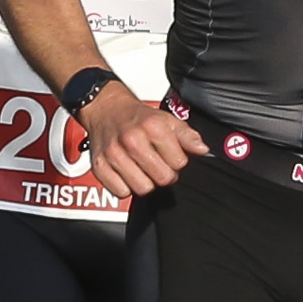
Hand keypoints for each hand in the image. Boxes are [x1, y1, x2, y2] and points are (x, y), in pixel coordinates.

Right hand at [80, 90, 199, 196]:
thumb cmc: (137, 116)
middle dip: (164, 174)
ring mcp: (114, 154)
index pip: (179, 163)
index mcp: (152, 127)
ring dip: (145, 182)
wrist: (106, 109)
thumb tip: (202, 149)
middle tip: (158, 164)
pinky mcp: (100, 167)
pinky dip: (126, 187)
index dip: (177, 162)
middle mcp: (132, 140)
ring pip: (142, 188)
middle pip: (162, 178)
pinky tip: (127, 172)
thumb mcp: (166, 119)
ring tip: (142, 168)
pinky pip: (121, 192)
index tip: (170, 155)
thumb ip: (187, 135)